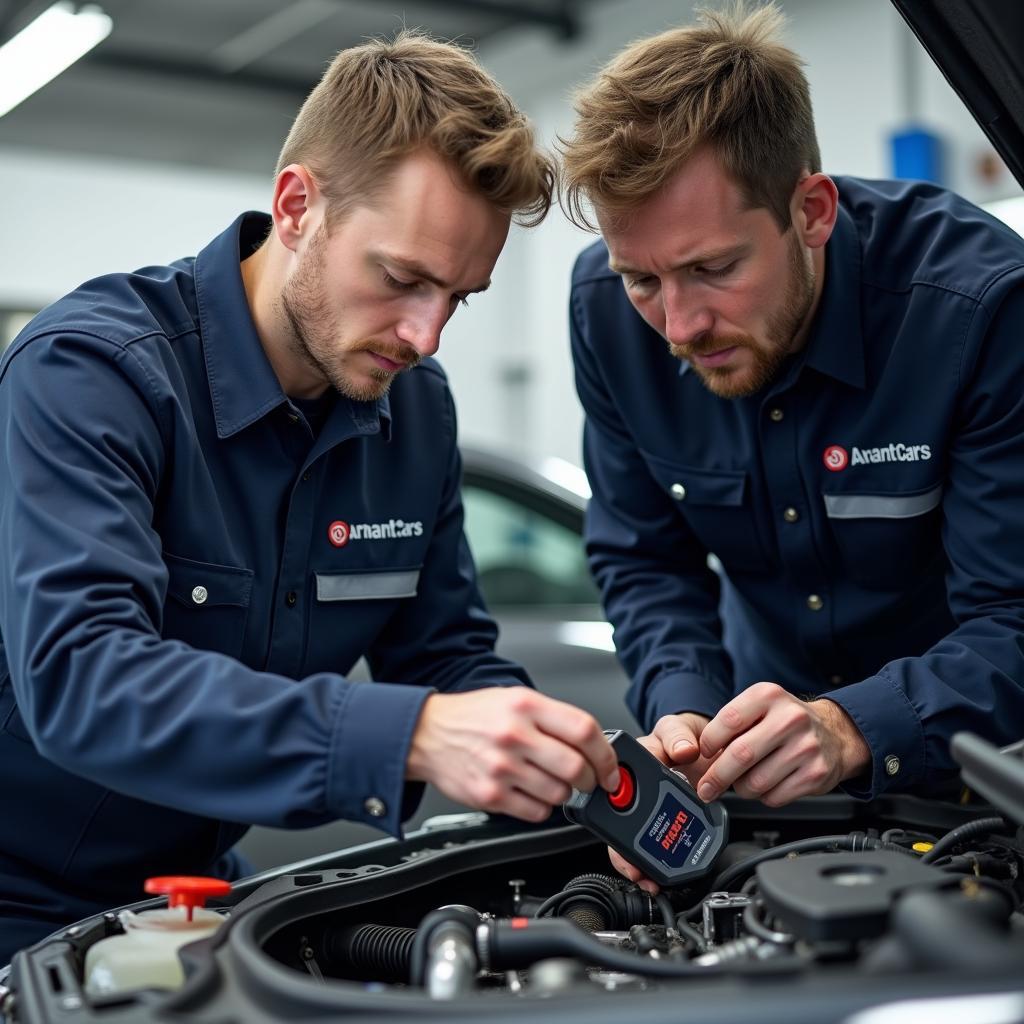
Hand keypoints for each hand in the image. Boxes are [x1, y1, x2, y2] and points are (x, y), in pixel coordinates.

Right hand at [406, 687, 619, 822]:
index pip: (584, 730)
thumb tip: (592, 744)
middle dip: (591, 779)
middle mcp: (514, 735)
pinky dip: (542, 806)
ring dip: (564, 793)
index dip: (606, 754)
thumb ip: (552, 718)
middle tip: (588, 780)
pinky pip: (536, 812)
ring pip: (559, 794)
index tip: (610, 767)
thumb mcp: (514, 698)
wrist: (427, 734)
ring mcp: (501, 768)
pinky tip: (531, 791)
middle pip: (576, 767)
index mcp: (526, 705)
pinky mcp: (490, 795)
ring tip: (550, 781)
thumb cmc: (473, 716)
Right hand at [608, 712, 712, 893]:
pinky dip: (649, 864)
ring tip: (645, 877)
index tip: (626, 819)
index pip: (611, 787)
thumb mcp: (680, 729)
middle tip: (634, 866)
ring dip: (632, 863)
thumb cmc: (682, 736)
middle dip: (620, 851)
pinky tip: (655, 875)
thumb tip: (682, 750)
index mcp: (626, 765)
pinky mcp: (658, 823)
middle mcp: (628, 790)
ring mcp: (642, 809)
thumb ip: (679, 735)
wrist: (703, 749)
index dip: (615, 808)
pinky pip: (647, 847)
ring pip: (625, 842)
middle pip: (612, 824)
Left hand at [694, 682, 869, 806]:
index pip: (728, 720)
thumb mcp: (759, 706)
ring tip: (743, 781)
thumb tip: (697, 754)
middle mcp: (790, 718)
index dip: (709, 742)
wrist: (835, 733)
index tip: (703, 754)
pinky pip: (774, 796)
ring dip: (741, 788)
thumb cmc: (786, 721)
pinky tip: (767, 784)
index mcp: (769, 695)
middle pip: (740, 754)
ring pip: (756, 782)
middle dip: (716, 776)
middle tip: (706, 787)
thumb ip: (731, 724)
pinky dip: (763, 796)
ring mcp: (806, 747)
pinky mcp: (816, 774)